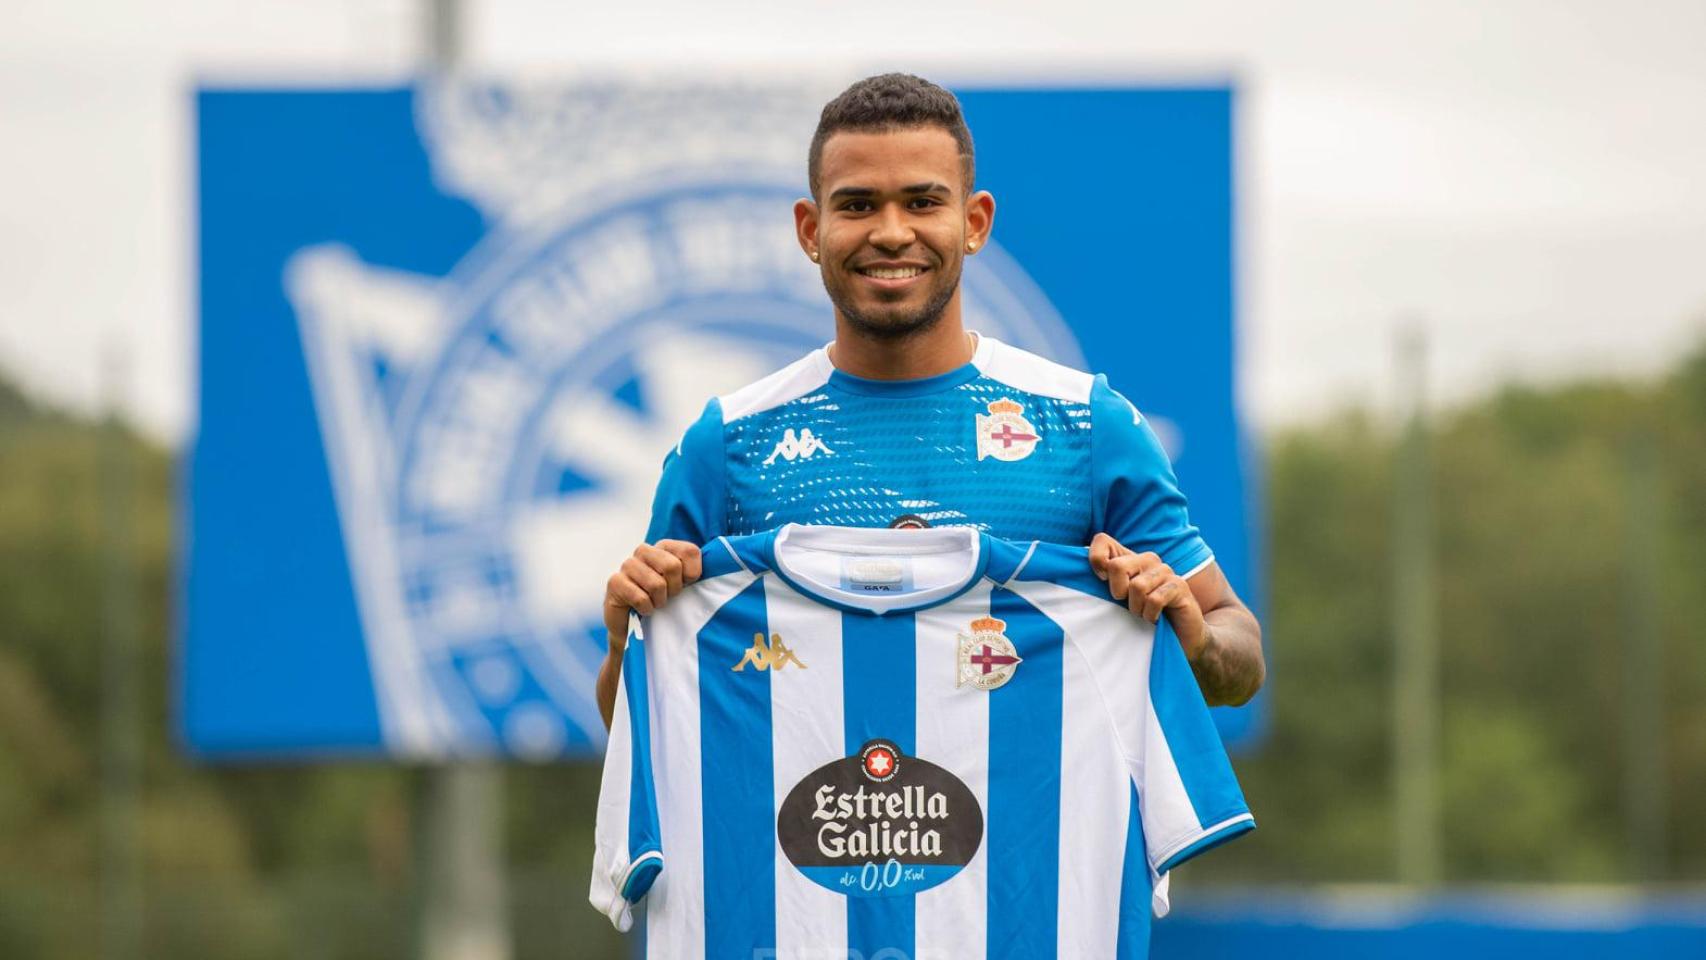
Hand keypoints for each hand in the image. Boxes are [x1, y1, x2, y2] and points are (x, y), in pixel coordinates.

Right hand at [602, 540, 702, 651]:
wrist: (632, 623)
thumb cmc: (663, 600)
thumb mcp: (684, 584)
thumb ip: (698, 571)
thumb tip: (723, 564)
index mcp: (664, 546)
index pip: (689, 551)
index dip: (692, 574)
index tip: (686, 584)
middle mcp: (644, 550)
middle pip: (672, 566)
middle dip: (675, 589)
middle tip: (669, 597)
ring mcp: (628, 564)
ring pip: (657, 584)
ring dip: (659, 601)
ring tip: (655, 603)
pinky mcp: (615, 582)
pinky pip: (641, 598)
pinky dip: (646, 609)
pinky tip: (642, 609)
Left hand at [1088, 533, 1208, 660]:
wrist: (1180, 637)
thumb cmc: (1142, 618)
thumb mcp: (1116, 602)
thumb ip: (1099, 586)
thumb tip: (1071, 576)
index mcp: (1128, 559)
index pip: (1103, 540)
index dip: (1096, 559)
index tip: (1100, 581)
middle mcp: (1146, 560)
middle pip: (1117, 565)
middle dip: (1116, 592)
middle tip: (1125, 605)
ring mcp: (1165, 571)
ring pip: (1137, 585)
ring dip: (1136, 608)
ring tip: (1142, 614)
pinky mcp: (1179, 586)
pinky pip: (1155, 599)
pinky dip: (1150, 614)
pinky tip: (1154, 619)